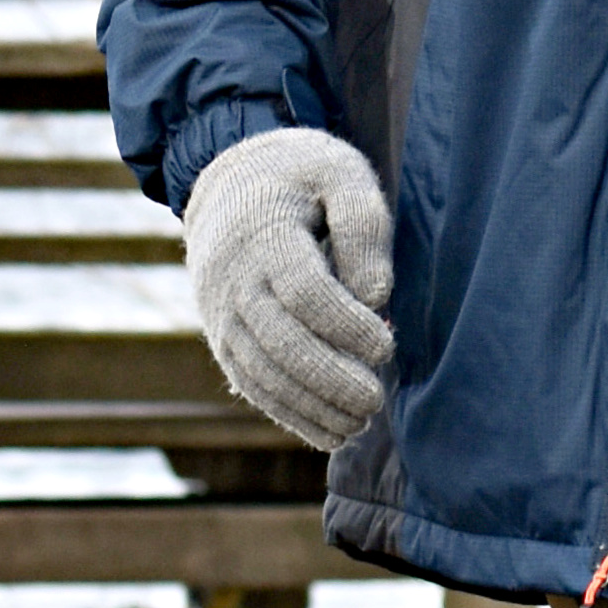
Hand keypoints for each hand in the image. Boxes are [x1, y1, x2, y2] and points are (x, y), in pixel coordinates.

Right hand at [183, 127, 394, 449]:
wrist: (232, 184)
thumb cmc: (303, 177)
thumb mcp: (341, 173)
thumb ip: (363, 225)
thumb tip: (374, 297)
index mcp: (265, 233)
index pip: (303, 290)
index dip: (345, 324)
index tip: (385, 346)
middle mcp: (234, 279)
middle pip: (280, 340)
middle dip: (329, 378)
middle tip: (375, 399)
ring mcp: (222, 314)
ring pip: (262, 371)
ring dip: (310, 406)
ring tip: (358, 425)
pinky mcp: (223, 338)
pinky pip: (251, 384)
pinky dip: (288, 414)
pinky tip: (329, 433)